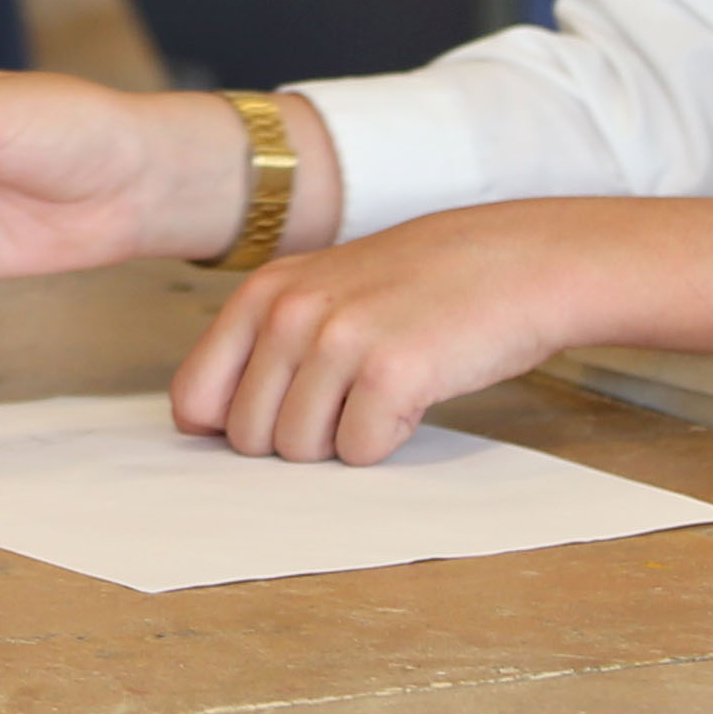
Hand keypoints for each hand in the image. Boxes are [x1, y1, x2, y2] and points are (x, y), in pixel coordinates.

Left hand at [169, 205, 614, 463]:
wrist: (518, 262)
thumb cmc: (421, 286)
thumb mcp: (323, 292)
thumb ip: (263, 345)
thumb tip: (201, 422)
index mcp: (262, 294)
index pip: (193, 398)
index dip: (229, 427)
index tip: (276, 418)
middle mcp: (290, 313)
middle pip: (248, 438)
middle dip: (298, 437)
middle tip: (350, 397)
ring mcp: (338, 341)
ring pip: (301, 451)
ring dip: (345, 439)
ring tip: (384, 387)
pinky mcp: (391, 373)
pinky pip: (361, 451)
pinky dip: (390, 439)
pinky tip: (416, 393)